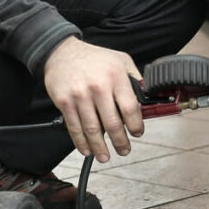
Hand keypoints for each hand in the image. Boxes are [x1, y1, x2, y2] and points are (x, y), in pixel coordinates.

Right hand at [42, 36, 142, 162]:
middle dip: (120, 141)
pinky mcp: (65, 102)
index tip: (137, 133)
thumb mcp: (121, 60)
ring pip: (93, 129)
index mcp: (115, 77)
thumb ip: (134, 78)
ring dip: (100, 147)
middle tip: (124, 150)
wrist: (61, 52)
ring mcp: (80, 96)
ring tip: (105, 156)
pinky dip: (81, 142)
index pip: (130, 108)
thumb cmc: (94, 58)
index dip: (136, 125)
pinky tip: (86, 149)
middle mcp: (98, 87)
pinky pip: (74, 127)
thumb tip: (146, 98)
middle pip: (112, 123)